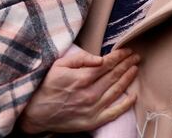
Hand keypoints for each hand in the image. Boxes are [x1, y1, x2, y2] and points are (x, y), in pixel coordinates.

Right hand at [17, 47, 139, 133]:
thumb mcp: (58, 66)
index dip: (119, 56)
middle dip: (127, 64)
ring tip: (135, 69)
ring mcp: (93, 108)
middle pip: (114, 75)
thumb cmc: (46, 86)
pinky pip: (114, 112)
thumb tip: (99, 58)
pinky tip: (133, 96)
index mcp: (82, 78)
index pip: (107, 64)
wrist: (36, 113)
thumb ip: (80, 59)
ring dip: (128, 78)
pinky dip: (126, 104)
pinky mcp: (93, 121)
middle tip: (135, 56)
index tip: (127, 50)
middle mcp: (90, 93)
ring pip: (117, 91)